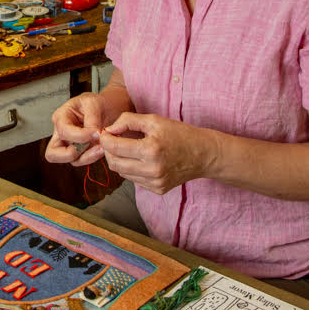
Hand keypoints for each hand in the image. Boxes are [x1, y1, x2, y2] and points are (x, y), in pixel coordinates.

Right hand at [45, 92, 115, 166]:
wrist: (104, 109)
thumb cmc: (94, 104)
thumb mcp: (93, 103)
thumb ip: (92, 119)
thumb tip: (94, 134)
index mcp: (60, 117)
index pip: (64, 131)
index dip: (80, 135)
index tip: (96, 132)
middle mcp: (60, 133)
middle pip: (52, 153)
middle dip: (70, 154)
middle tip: (87, 147)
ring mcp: (69, 145)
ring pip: (69, 160)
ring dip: (86, 157)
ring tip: (101, 148)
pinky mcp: (79, 152)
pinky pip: (81, 160)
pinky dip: (92, 157)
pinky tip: (102, 149)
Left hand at [98, 112, 215, 194]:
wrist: (203, 154)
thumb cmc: (179, 133)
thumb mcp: (154, 120)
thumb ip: (127, 121)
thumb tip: (108, 130)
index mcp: (151, 150)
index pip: (114, 147)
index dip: (104, 139)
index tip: (105, 133)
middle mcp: (152, 170)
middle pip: (114, 163)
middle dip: (109, 151)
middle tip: (113, 140)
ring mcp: (155, 182)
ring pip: (122, 173)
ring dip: (119, 160)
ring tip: (128, 148)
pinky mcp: (158, 189)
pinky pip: (134, 179)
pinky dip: (132, 169)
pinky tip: (141, 159)